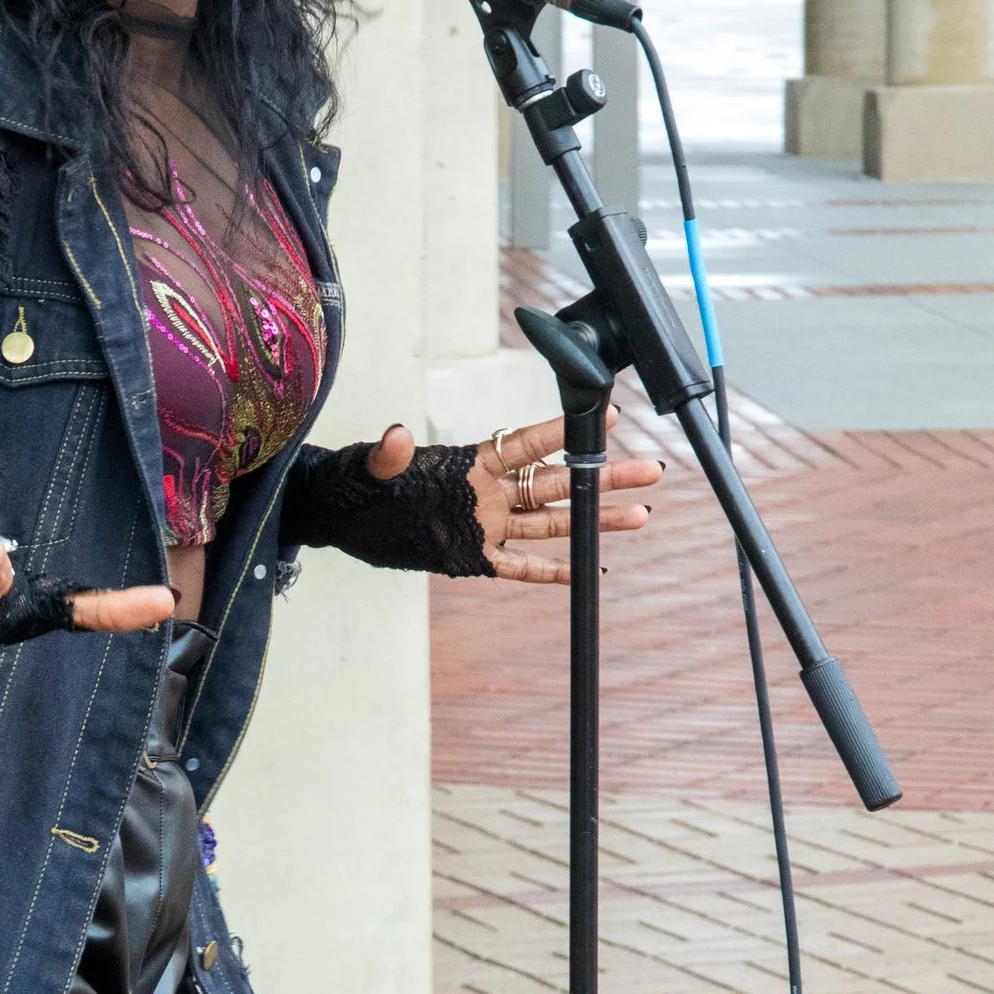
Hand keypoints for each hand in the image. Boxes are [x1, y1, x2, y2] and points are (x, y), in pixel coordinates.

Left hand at [381, 415, 660, 580]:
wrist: (344, 518)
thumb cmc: (359, 483)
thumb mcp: (370, 467)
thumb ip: (389, 455)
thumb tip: (395, 436)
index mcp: (471, 465)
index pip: (525, 446)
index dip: (564, 433)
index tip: (606, 419)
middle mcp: (489, 494)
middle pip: (556, 483)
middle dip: (603, 477)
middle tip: (649, 470)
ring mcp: (487, 526)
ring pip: (552, 523)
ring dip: (594, 521)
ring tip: (640, 515)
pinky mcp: (475, 557)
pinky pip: (520, 566)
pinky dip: (551, 571)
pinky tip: (588, 574)